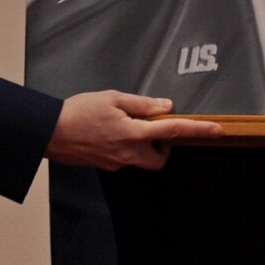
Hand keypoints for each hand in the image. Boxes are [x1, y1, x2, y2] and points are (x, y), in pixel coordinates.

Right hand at [46, 90, 223, 170]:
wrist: (47, 132)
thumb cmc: (78, 111)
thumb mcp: (112, 98)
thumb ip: (142, 104)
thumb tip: (166, 107)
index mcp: (132, 133)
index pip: (173, 132)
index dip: (198, 130)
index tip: (217, 130)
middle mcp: (127, 153)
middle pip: (159, 159)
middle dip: (164, 147)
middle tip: (154, 128)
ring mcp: (115, 163)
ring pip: (142, 160)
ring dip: (144, 146)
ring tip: (126, 125)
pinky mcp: (104, 165)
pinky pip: (124, 159)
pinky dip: (126, 147)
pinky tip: (109, 132)